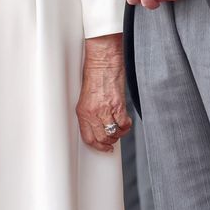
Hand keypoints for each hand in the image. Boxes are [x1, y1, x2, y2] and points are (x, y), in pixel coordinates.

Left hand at [76, 33, 131, 151]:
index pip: (88, 137)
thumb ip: (90, 113)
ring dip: (117, 135)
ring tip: (117, 130)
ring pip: (113, 133)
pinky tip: (124, 123)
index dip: (97, 146)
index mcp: (83, 111)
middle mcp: (93, 112)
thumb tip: (96, 127)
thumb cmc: (94, 75)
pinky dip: (126, 126)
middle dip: (108, 143)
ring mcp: (106, 109)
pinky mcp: (118, 105)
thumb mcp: (86, 97)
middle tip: (111, 141)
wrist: (103, 61)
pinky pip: (124, 124)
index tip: (102, 147)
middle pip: (102, 138)